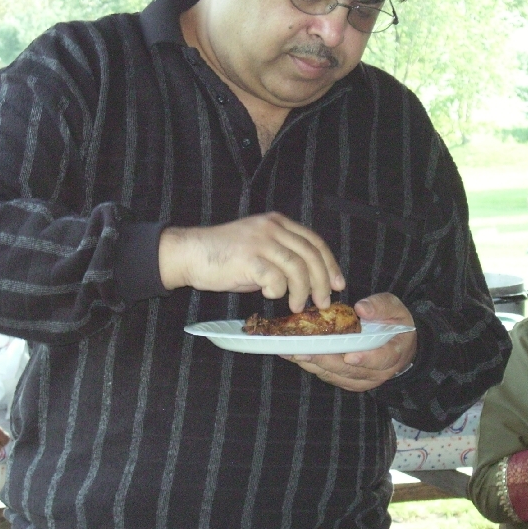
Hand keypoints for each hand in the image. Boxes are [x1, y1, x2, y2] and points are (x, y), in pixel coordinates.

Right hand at [159, 212, 344, 311]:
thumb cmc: (223, 256)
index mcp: (277, 222)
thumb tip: (308, 281)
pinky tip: (271, 296)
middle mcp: (271, 228)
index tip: (338, 283)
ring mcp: (260, 241)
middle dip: (322, 282)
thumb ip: (281, 257)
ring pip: (297, 267)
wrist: (189, 252)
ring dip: (302, 291)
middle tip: (323, 302)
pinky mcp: (248, 257)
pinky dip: (278, 291)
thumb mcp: (258, 248)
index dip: (330, 264)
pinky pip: (275, 278)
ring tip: (297, 306)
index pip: (314, 241)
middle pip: (311, 255)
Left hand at [283, 293, 416, 391]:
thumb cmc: (395, 323)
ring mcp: (364, 380)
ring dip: (315, 364)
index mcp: (394, 352)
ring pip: (338, 375)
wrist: (398, 344)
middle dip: (326, 360)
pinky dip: (314, 367)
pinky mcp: (350, 382)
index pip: (381, 359)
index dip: (365, 359)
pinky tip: (298, 356)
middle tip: (305, 351)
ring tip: (294, 352)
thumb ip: (380, 306)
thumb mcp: (395, 308)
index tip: (349, 356)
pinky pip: (331, 377)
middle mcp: (379, 371)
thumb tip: (361, 309)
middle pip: (351, 370)